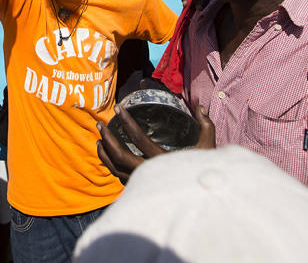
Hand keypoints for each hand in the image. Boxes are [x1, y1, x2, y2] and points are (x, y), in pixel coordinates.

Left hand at [96, 104, 214, 183]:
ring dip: (104, 153)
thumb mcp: (208, 148)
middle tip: (100, 124)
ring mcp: (142, 183)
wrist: (200, 201)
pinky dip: (110, 165)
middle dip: (107, 138)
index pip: (139, 139)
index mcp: (162, 160)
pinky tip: (107, 155)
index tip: (119, 108)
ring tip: (99, 139)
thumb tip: (200, 107)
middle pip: (120, 155)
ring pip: (115, 168)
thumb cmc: (204, 172)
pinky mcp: (138, 189)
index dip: (127, 121)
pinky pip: (119, 176)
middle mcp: (149, 173)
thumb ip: (205, 126)